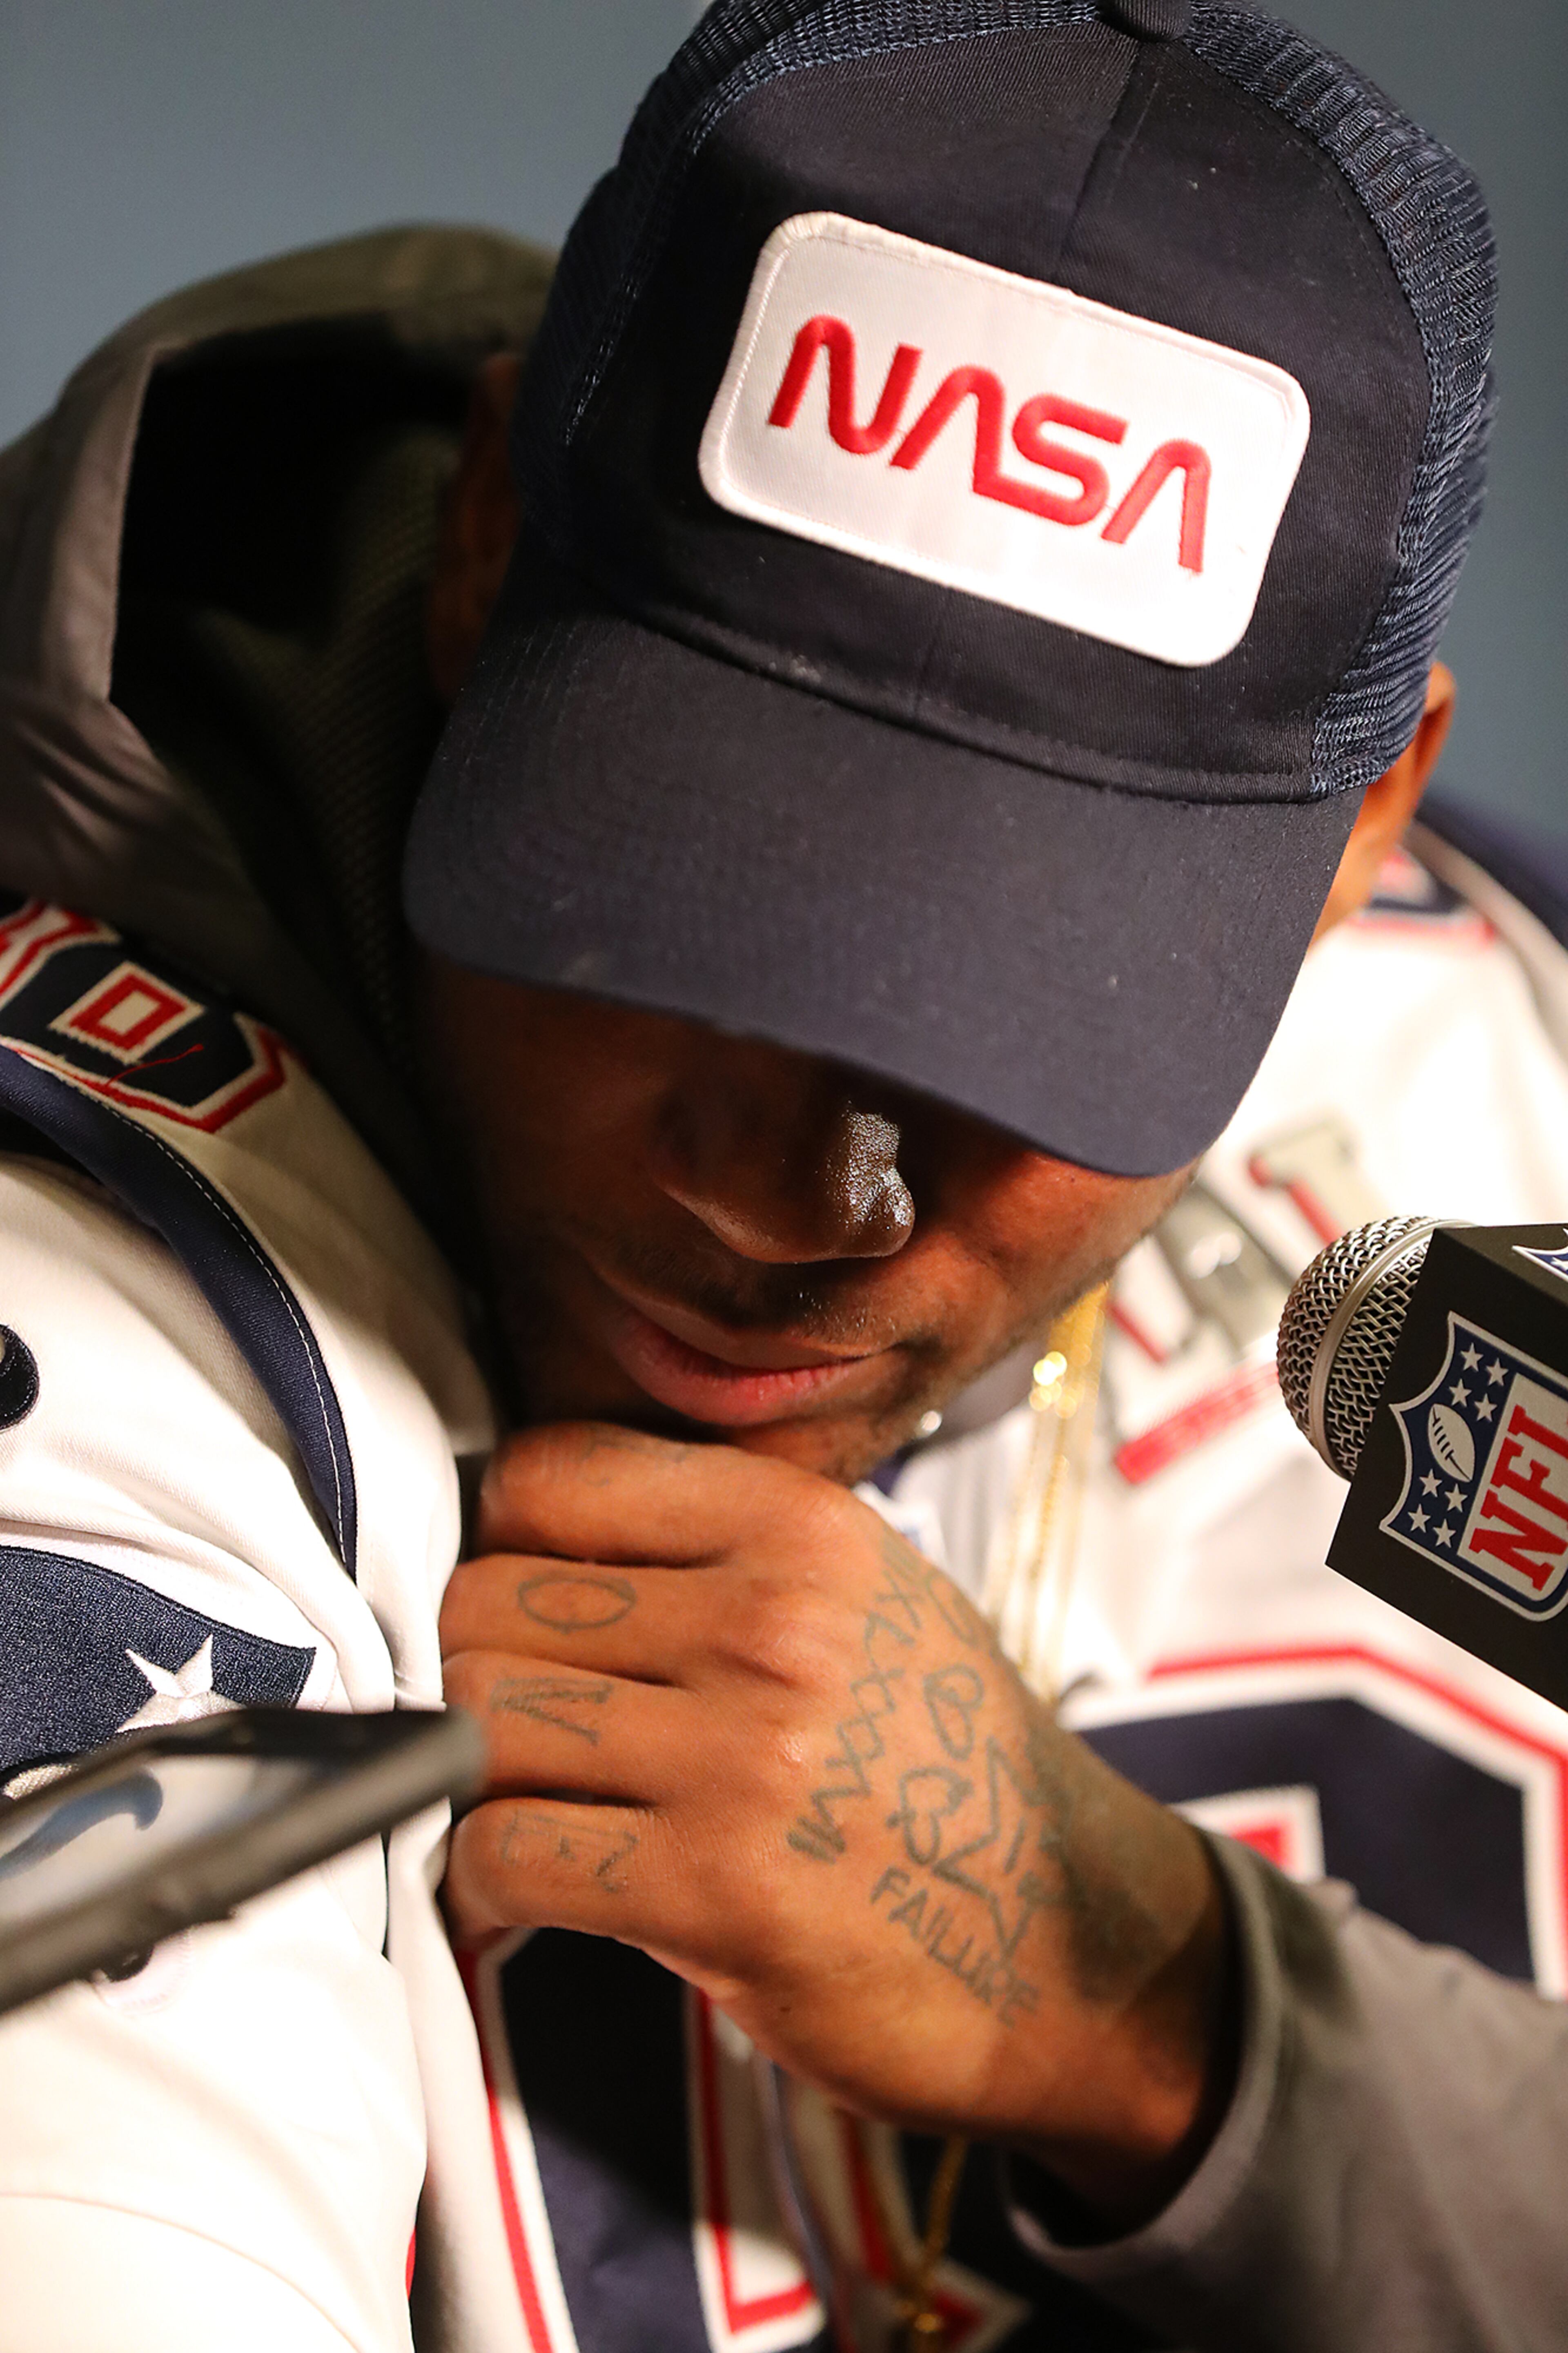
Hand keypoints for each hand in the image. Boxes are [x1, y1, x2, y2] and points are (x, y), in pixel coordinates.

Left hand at [440, 1426, 1232, 2221]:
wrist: (1069, 1940)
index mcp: (802, 1528)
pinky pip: (506, 1851)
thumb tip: (534, 1531)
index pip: (545, 1474)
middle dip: (480, 1667)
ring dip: (475, 1774)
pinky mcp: (715, 1890)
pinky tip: (529, 1886)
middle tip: (518, 1722)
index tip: (526, 1603)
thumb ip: (718, 1548)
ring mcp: (744, 1757)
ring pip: (482, 1720)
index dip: (507, 1543)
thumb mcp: (868, 1596)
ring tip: (524, 1800)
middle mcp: (772, 1623)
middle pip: (491, 1600)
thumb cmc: (949, 1766)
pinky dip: (486, 1878)